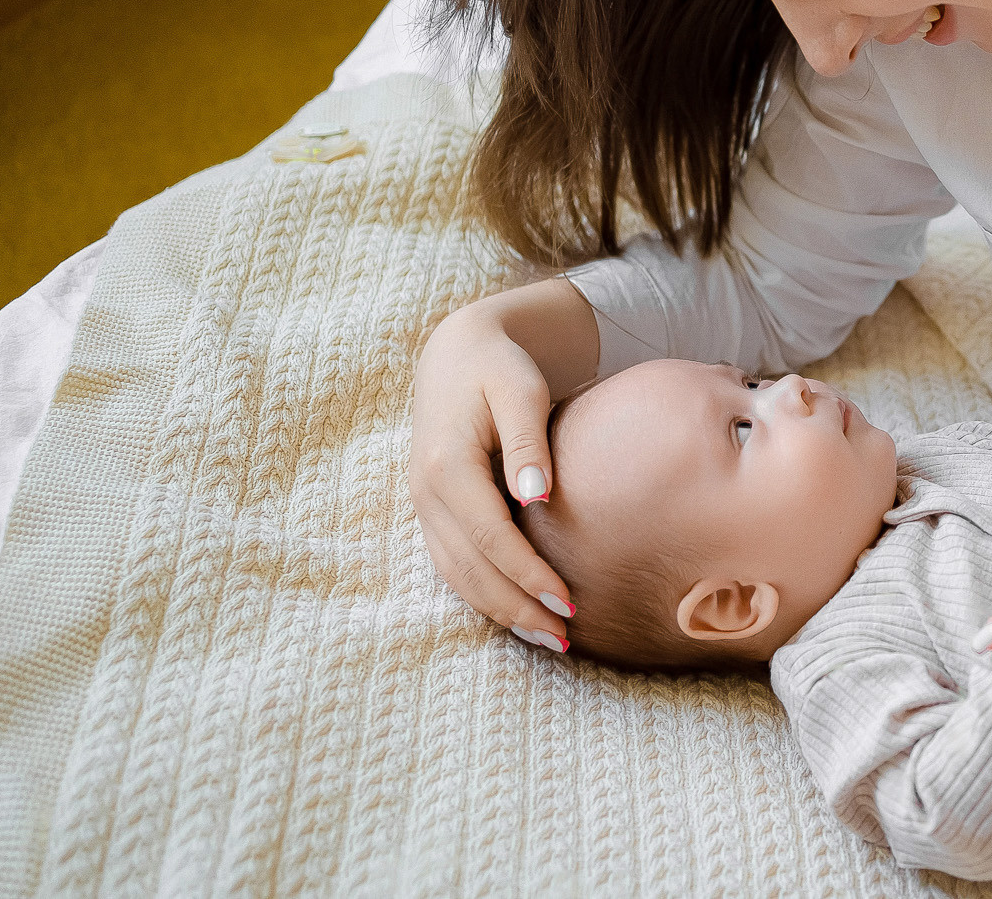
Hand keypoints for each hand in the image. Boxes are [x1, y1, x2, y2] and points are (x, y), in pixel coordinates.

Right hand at [407, 278, 596, 648]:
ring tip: (549, 638)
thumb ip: (527, 443)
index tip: (567, 601)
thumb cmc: (500, 368)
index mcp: (447, 464)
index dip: (526, 573)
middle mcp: (426, 492)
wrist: (458, 353)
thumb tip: (537, 498)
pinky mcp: (433, 511)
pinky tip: (519, 612)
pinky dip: (484, 594)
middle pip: (470, 568)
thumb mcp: (520, 390)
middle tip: (564, 637)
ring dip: (500, 611)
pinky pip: (454, 565)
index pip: (490, 536)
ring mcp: (424, 505)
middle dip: (516, 608)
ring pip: (457, 575)